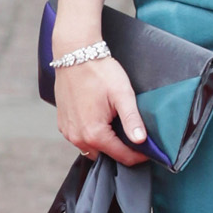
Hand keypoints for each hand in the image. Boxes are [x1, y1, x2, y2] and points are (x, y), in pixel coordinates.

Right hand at [54, 42, 147, 166]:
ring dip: (105, 144)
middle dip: (121, 151)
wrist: (75, 56)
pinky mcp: (63, 124)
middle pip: (105, 155)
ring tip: (119, 130)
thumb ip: (132, 119)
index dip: (138, 155)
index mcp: (94, 134)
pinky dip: (92, 136)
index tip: (150, 151)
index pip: (121, 156)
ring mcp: (68, 132)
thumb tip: (141, 141)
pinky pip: (80, 138)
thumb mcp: (122, 94)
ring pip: (91, 148)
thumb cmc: (100, 72)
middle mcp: (77, 138)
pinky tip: (102, 122)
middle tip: (135, 138)